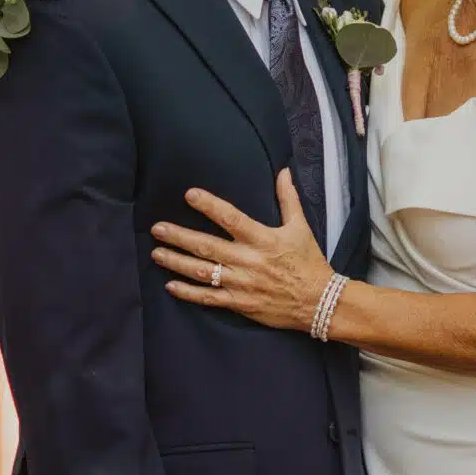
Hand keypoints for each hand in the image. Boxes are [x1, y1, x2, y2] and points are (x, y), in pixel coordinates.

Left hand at [152, 171, 335, 333]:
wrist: (319, 302)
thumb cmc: (308, 262)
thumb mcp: (300, 227)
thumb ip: (288, 199)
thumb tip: (283, 171)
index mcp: (262, 239)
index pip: (231, 218)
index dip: (209, 206)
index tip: (189, 194)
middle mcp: (247, 261)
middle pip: (206, 246)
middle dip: (179, 236)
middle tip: (157, 228)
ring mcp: (241, 283)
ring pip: (202, 272)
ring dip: (176, 262)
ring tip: (156, 253)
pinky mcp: (239, 303)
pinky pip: (209, 298)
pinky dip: (188, 293)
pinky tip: (170, 285)